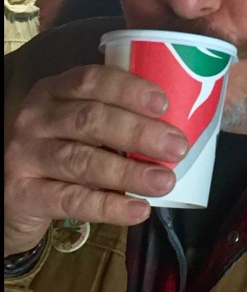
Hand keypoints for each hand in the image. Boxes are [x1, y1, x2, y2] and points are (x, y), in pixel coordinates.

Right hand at [4, 65, 188, 256]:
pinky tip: (138, 210)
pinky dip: (108, 206)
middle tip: (178, 147)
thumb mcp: (82, 124)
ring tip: (165, 182)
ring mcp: (24, 155)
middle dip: (139, 133)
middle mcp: (36, 118)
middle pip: (90, 120)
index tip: (165, 104)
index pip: (91, 80)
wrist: (13, 192)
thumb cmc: (65, 147)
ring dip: (129, 171)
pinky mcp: (21, 193)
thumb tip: (185, 124)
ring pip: (81, 161)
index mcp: (56, 91)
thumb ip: (119, 117)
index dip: (129, 90)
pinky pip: (70, 200)